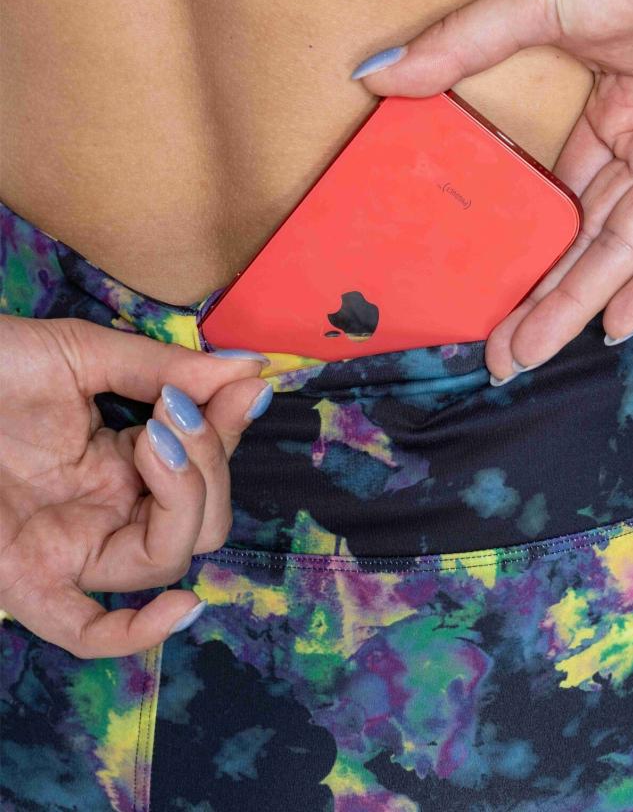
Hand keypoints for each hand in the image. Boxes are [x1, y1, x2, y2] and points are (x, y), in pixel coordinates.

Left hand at [0, 314, 269, 657]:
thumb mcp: (84, 354)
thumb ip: (164, 369)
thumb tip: (253, 371)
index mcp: (124, 458)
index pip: (204, 468)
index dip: (228, 433)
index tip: (243, 387)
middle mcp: (106, 509)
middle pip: (199, 523)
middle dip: (209, 467)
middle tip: (177, 413)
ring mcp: (69, 548)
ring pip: (162, 561)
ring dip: (183, 502)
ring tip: (153, 441)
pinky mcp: (24, 579)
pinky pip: (85, 630)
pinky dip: (137, 632)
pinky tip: (179, 607)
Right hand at [354, 0, 632, 380]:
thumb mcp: (532, 10)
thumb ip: (457, 51)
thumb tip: (377, 75)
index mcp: (617, 109)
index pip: (567, 196)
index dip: (529, 241)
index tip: (489, 284)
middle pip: (590, 236)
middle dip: (545, 295)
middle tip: (500, 348)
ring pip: (630, 246)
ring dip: (581, 301)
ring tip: (529, 351)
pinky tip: (611, 326)